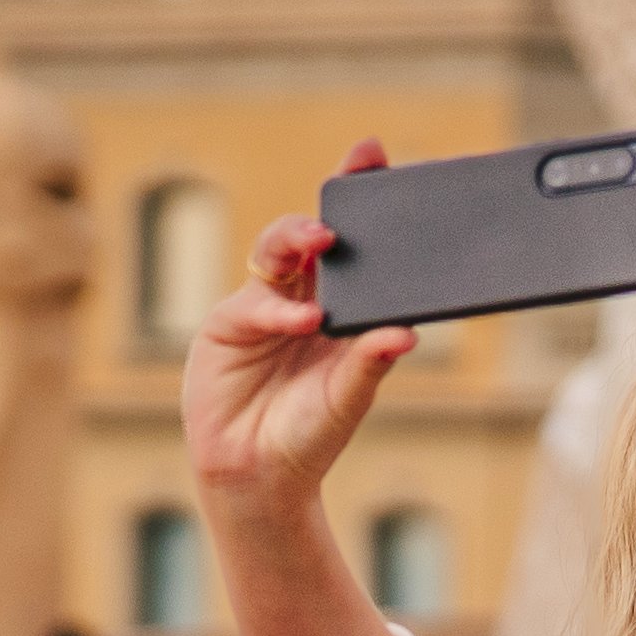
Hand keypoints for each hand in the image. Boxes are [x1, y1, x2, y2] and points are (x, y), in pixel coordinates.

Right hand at [182, 135, 415, 525]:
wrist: (259, 477)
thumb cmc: (310, 434)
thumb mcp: (351, 397)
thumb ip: (373, 363)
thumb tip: (407, 333)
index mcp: (339, 305)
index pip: (352, 243)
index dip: (361, 197)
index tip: (379, 157)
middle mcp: (301, 295)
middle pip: (312, 233)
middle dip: (330, 200)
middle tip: (355, 172)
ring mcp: (262, 305)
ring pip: (276, 251)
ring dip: (298, 237)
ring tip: (323, 241)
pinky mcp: (227, 324)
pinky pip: (254, 303)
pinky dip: (279, 310)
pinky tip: (304, 319)